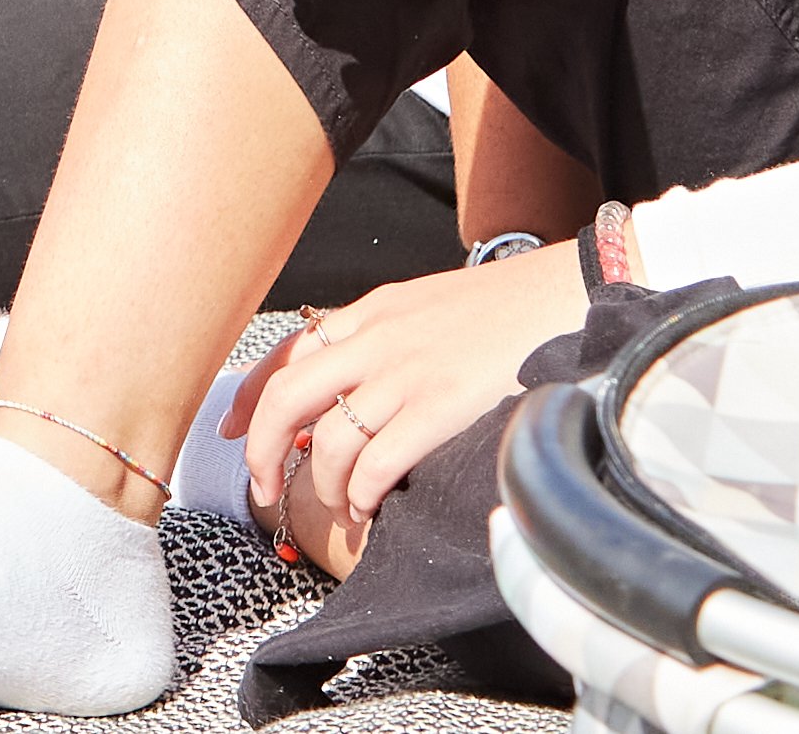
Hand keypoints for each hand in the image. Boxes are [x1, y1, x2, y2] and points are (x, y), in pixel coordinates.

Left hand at [243, 239, 587, 574]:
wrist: (568, 294)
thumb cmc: (507, 309)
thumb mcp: (430, 307)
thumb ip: (387, 340)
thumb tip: (351, 389)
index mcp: (374, 311)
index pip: (289, 352)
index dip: (249, 397)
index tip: (229, 431)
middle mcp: (378, 339)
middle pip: (288, 399)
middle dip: (261, 451)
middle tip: (264, 489)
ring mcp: (407, 374)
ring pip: (328, 440)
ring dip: (324, 485)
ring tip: (341, 505)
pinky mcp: (441, 408)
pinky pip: (376, 463)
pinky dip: (363, 493)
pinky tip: (371, 505)